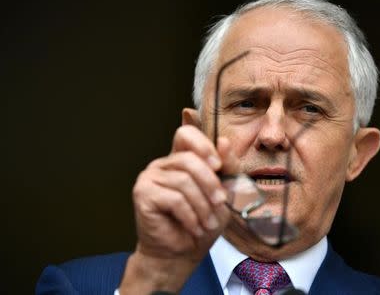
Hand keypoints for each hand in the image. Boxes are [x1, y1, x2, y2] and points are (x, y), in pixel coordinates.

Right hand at [120, 125, 238, 293]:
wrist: (182, 254)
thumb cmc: (202, 223)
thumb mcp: (224, 194)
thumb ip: (227, 168)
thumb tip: (224, 141)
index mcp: (181, 160)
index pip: (186, 134)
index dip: (203, 145)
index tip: (218, 166)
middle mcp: (163, 164)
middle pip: (189, 159)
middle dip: (210, 183)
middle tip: (220, 203)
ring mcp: (150, 177)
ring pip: (183, 180)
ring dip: (202, 205)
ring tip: (207, 223)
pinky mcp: (142, 194)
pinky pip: (173, 198)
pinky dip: (189, 216)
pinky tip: (193, 227)